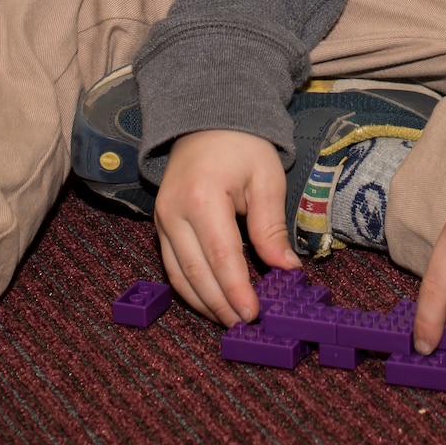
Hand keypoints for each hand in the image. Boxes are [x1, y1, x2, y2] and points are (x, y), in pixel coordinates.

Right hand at [153, 128, 301, 326]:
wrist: (205, 119)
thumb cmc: (241, 145)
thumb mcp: (266, 178)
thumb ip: (271, 226)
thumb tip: (286, 269)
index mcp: (202, 197)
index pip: (221, 257)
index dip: (237, 290)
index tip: (254, 314)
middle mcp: (174, 212)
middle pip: (196, 272)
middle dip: (220, 304)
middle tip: (245, 325)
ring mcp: (162, 219)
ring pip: (178, 275)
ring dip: (203, 303)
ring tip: (229, 320)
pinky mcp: (160, 224)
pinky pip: (171, 266)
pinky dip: (190, 289)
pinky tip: (211, 301)